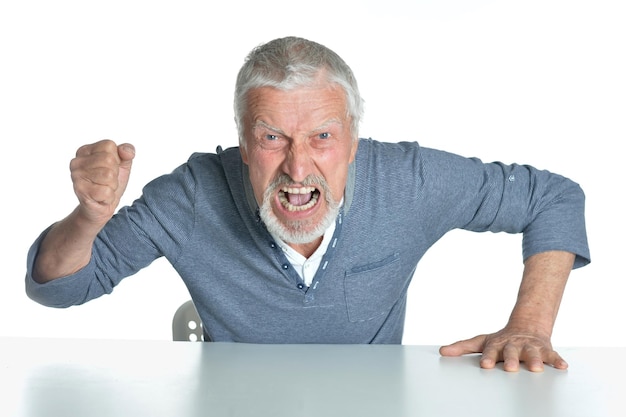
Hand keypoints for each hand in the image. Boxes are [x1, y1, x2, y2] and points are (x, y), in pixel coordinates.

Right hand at [70, 139, 134, 225]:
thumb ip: (126, 152)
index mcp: (85, 150)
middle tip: (107, 181)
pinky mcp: (80, 191)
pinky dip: (109, 197)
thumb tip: (126, 151)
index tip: (109, 168)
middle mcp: (77, 161)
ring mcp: (76, 176)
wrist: (102, 207)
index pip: (109, 145)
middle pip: (109, 160)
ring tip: (104, 188)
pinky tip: (101, 198)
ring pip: (108, 175)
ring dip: (112, 185)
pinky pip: (106, 191)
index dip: (116, 159)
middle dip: (115, 174)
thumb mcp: (122, 165)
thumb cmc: (110, 183)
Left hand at [439, 328, 567, 371]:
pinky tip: (562, 366)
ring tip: (537, 368)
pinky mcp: (545, 350)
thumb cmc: (501, 340)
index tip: (484, 365)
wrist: (526, 326)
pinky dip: (557, 360)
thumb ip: (462, 347)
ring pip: (533, 353)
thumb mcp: (481, 341)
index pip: (491, 351)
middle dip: (511, 360)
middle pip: (512, 352)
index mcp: (497, 344)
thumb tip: (442, 351)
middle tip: (510, 368)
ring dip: (536, 360)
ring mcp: (530, 347)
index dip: (488, 357)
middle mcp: (514, 345)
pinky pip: (553, 356)